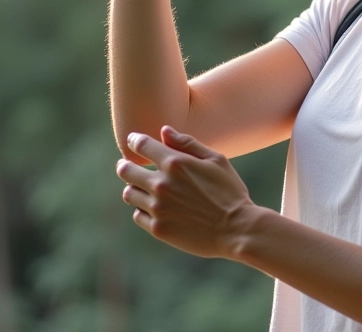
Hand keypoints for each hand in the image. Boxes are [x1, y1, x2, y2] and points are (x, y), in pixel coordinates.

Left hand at [116, 126, 255, 258]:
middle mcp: (161, 184)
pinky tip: (154, 207)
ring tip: (142, 188)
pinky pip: (138, 215)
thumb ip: (188, 143)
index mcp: (175, 163)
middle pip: (126, 170)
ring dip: (133, 188)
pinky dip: (142, 209)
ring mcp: (157, 208)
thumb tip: (164, 131)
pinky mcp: (158, 229)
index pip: (142, 145)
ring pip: (129, 193)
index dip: (134, 140)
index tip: (133, 140)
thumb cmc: (229, 191)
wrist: (236, 229)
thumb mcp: (216, 160)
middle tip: (127, 165)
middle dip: (125, 165)